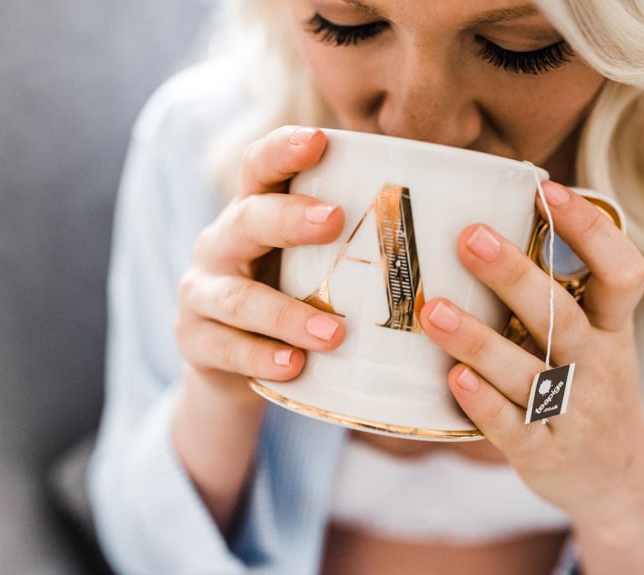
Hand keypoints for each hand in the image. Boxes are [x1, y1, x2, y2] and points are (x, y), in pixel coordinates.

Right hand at [175, 125, 346, 399]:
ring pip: (238, 297)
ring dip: (287, 314)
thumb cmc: (289, 297)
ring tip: (335, 333)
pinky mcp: (195, 340)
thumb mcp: (310, 263)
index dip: (283, 150)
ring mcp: (202, 293)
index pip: (258, 167)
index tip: (320, 139)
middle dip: (289, 218)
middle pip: (247, 220)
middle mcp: (220, 244)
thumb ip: (351, 241)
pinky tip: (294, 366)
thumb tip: (447, 217)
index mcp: (252, 212)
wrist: (228, 361)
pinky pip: (227, 349)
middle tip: (335, 220)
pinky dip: (262, 358)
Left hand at [420, 181, 643, 574]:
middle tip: (468, 237)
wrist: (617, 479)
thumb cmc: (587, 387)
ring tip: (433, 310)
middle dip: (515, 276)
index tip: (549, 190)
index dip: (591, 231)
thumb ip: (558, 296)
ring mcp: (573, 412)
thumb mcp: (596, 341)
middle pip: (560, 317)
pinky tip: (452, 378)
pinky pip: (513, 428)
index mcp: (612, 330)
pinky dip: (483, 403)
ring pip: (526, 372)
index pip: (622, 274)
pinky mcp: (545, 452)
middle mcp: (598, 366)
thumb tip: (489, 222)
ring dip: (479, 340)